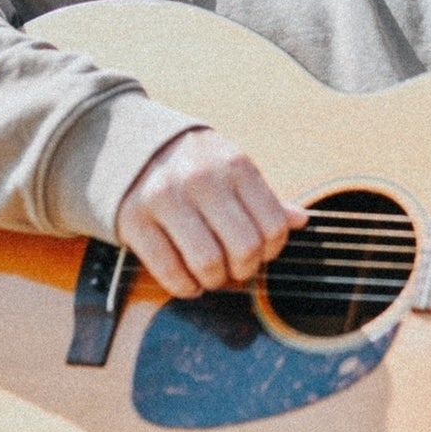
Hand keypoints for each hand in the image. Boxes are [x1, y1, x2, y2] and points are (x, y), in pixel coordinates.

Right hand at [114, 127, 306, 297]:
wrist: (128, 144)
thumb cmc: (192, 164)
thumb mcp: (231, 167)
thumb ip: (264, 197)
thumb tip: (302, 220)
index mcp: (234, 165)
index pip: (273, 225)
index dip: (272, 251)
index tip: (260, 252)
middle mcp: (201, 179)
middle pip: (244, 248)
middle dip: (244, 270)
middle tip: (236, 269)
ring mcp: (165, 199)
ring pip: (208, 263)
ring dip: (215, 281)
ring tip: (212, 275)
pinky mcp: (135, 221)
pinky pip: (170, 272)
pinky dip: (185, 287)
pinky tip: (189, 281)